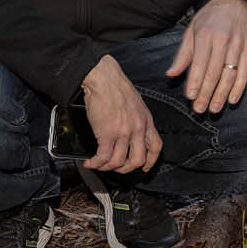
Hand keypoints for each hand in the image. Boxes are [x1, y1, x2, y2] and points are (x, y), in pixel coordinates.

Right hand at [81, 54, 161, 172]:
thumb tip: (129, 133)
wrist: (103, 78)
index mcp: (146, 120)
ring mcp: (123, 132)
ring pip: (119, 162)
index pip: (156, 147)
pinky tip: (90, 162)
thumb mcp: (135, 103)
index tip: (144, 167)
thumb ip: (136, 119)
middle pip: (138, 160)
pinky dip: (96, 163)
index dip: (150, 161)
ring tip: (98, 165)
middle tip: (116, 168)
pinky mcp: (107, 133)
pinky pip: (103, 157)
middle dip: (126, 169)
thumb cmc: (116, 86)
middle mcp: (138, 128)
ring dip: (107, 167)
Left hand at [167, 0, 246, 113]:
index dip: (195, 81)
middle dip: (206, 92)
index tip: (190, 97)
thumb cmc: (209, 19)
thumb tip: (171, 74)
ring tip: (213, 108)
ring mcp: (238, 44)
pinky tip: (232, 100)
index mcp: (206, 35)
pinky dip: (239, 87)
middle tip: (199, 109)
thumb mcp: (192, 31)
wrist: (234, 2)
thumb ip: (183, 54)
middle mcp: (223, 39)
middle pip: (215, 71)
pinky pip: (245, 71)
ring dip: (222, 94)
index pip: (200, 62)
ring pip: (230, 74)